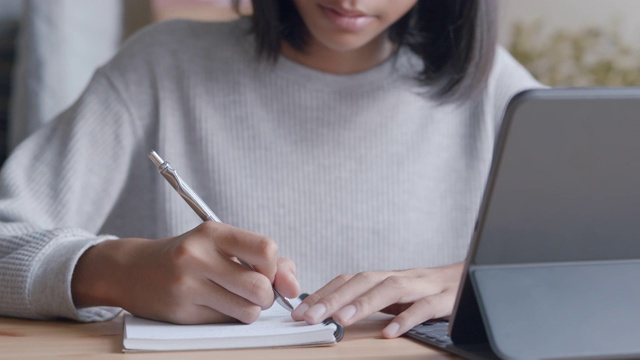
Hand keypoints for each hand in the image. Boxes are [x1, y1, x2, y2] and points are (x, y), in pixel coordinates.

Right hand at [72, 221, 299, 323]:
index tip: (264, 272)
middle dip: (266, 296)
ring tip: (235, 300)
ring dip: (250, 311)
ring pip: (247, 311)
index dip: (274, 268)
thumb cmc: (189, 256)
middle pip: (260, 287)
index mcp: (213, 232)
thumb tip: (293, 287)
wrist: (133, 270)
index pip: (266, 249)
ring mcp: (187, 285)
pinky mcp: (180, 312)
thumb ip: (265, 260)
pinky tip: (213, 306)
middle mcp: (197, 256)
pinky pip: (225, 324)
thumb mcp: (222, 245)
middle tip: (253, 293)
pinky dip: (229, 318)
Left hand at [291, 262, 462, 337]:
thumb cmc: (427, 290)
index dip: (324, 293)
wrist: (471, 279)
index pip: (349, 280)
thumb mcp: (394, 294)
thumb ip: (368, 300)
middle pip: (363, 281)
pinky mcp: (445, 299)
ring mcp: (422, 286)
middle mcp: (400, 277)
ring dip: (364, 303)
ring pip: (390, 289)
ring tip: (342, 320)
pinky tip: (390, 333)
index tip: (300, 311)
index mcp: (385, 277)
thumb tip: (331, 311)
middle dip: (334, 298)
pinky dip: (407, 319)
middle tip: (311, 317)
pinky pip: (424, 307)